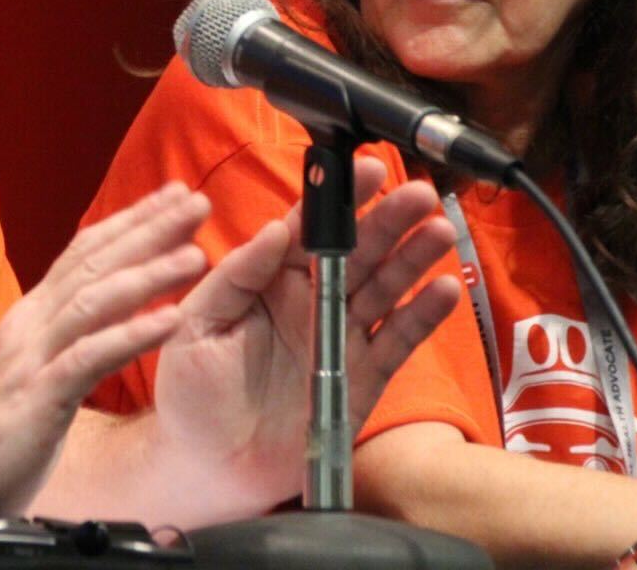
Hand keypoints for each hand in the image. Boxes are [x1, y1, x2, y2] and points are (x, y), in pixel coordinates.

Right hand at [0, 184, 209, 514]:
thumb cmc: (8, 420)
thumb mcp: (44, 358)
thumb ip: (76, 324)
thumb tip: (122, 290)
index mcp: (37, 312)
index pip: (87, 249)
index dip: (133, 218)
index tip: (178, 193)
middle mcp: (33, 323)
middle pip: (96, 262)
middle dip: (151, 229)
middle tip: (199, 203)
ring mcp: (33, 358)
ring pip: (95, 301)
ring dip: (149, 275)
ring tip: (197, 257)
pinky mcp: (37, 399)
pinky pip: (89, 359)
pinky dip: (131, 336)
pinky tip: (171, 322)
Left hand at [151, 156, 459, 521]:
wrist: (207, 467)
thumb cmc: (192, 391)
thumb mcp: (198, 324)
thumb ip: (236, 275)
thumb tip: (277, 229)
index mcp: (274, 277)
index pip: (311, 228)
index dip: (340, 199)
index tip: (368, 170)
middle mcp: (314, 298)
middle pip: (359, 251)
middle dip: (390, 220)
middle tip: (420, 194)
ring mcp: (342, 335)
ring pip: (385, 286)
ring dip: (414, 258)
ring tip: (440, 231)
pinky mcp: (363, 376)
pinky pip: (397, 340)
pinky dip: (422, 315)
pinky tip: (444, 290)